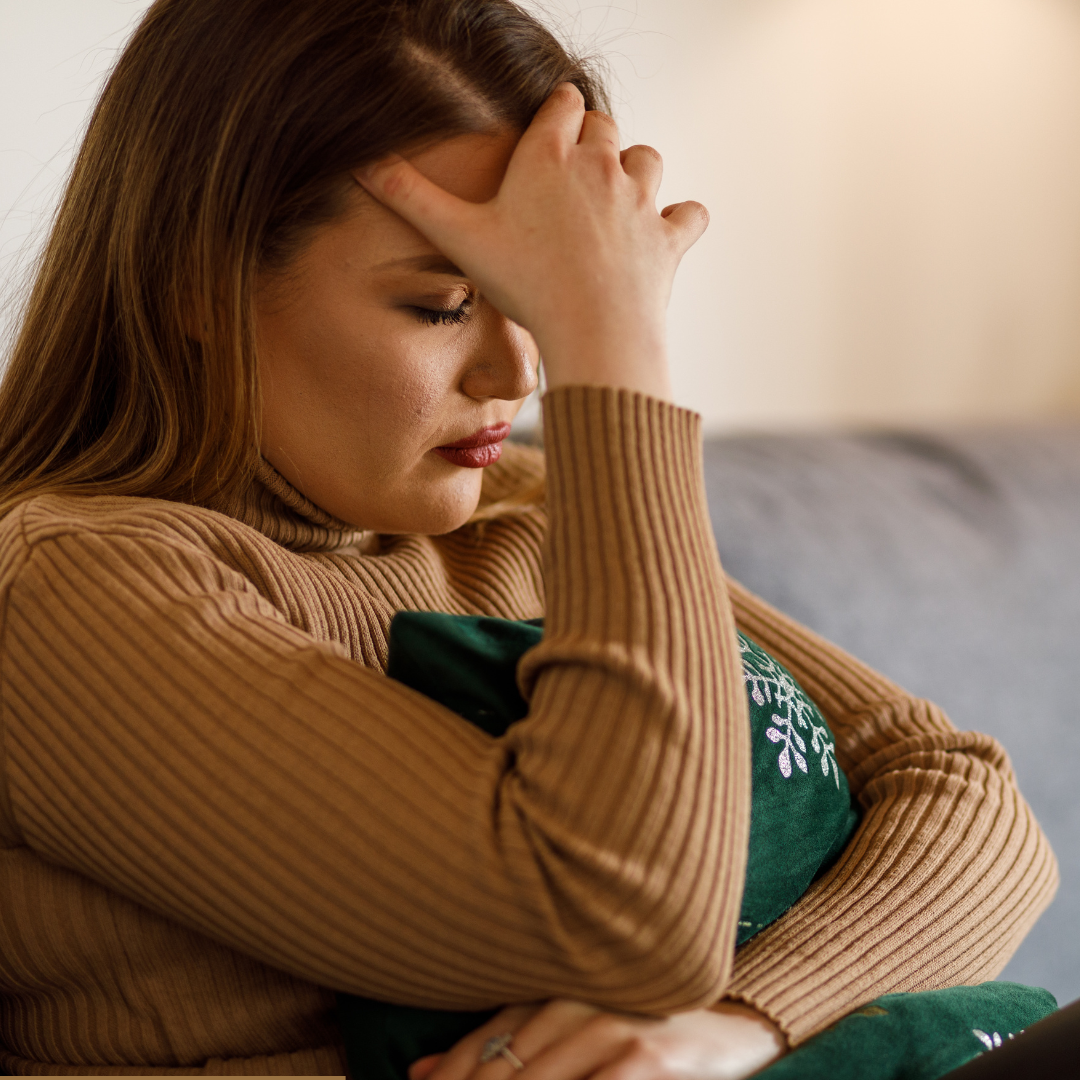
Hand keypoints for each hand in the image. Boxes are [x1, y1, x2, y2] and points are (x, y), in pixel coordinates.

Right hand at [354, 84, 708, 400]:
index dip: (557, 114)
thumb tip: (360, 164)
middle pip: (604, 127)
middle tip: (572, 177)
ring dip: (633, 172)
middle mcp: (601, 164)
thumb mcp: (460, 239)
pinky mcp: (669, 237)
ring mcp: (641, 199)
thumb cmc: (526, 284)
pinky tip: (665, 232)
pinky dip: (680, 221)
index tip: (551, 132)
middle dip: (591, 142)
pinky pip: (689, 214)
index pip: (562, 104)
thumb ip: (412, 198)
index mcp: (550, 155)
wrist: (591, 328)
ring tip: (612, 202)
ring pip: (647, 159)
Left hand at [409, 999, 785, 1079]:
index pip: (481, 1043)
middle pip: (504, 1067)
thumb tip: (420, 1071)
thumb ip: (500, 1046)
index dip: (450, 1079)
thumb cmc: (639, 1028)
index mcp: (549, 995)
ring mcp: (612, 1026)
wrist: (728, 1022)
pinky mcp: (647, 1053)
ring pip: (541, 1079)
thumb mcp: (566, 1032)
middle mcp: (574, 1003)